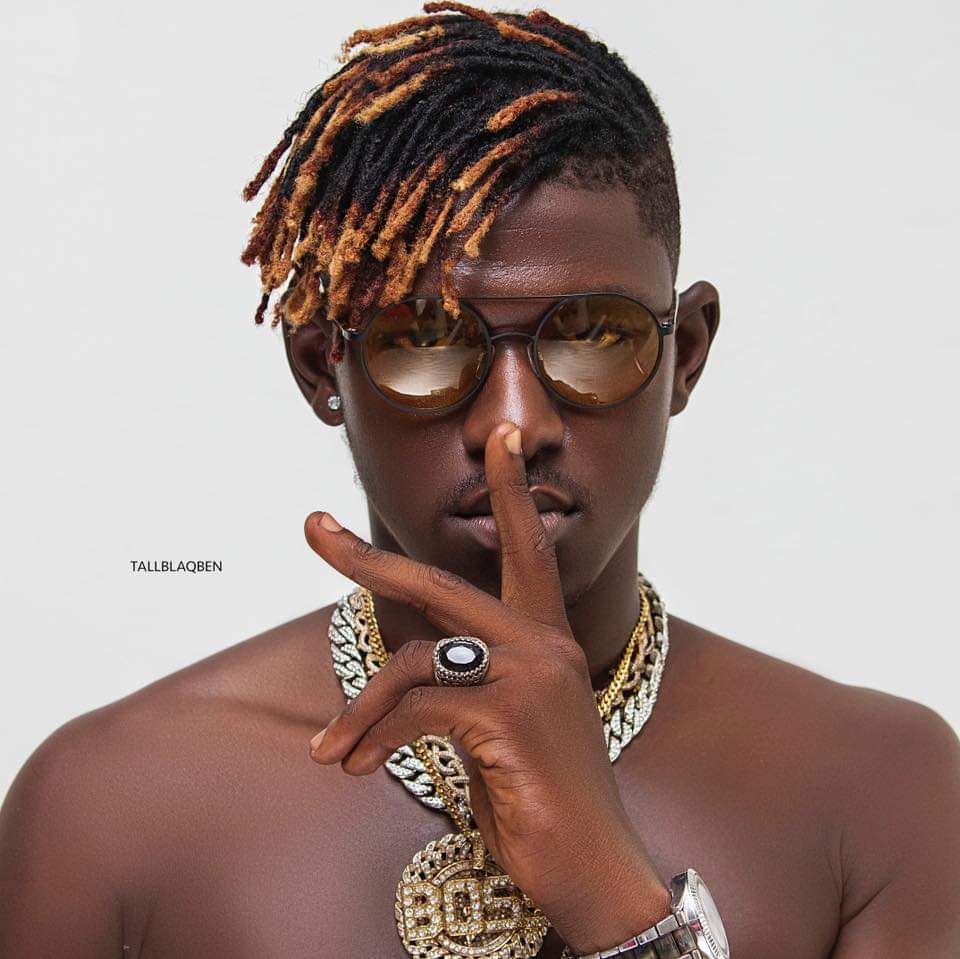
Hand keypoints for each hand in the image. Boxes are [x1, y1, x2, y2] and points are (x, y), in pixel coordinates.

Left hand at [304, 421, 670, 952]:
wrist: (597, 870)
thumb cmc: (545, 799)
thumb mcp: (506, 728)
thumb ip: (468, 685)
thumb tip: (398, 679)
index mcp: (547, 640)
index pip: (530, 547)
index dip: (513, 490)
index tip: (502, 439)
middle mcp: (544, 644)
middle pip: (441, 582)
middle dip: (369, 558)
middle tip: (314, 528)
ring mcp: (530, 676)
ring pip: (412, 662)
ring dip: (359, 712)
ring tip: (331, 753)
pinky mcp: (510, 717)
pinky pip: (415, 711)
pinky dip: (372, 739)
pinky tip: (354, 768)